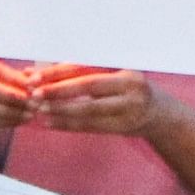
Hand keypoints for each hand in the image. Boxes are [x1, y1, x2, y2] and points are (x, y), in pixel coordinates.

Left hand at [22, 65, 170, 137]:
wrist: (160, 114)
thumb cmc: (127, 89)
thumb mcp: (111, 75)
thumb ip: (79, 72)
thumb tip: (36, 70)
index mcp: (123, 67)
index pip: (86, 68)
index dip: (58, 72)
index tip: (34, 76)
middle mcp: (130, 86)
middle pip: (88, 86)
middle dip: (58, 90)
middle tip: (34, 93)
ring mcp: (130, 108)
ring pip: (89, 109)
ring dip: (60, 109)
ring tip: (38, 109)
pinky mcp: (124, 127)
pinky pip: (91, 126)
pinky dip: (68, 124)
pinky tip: (49, 123)